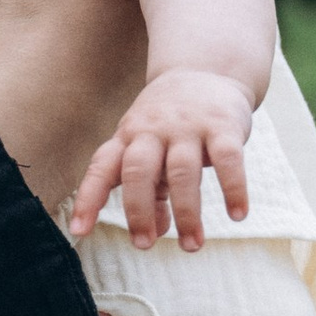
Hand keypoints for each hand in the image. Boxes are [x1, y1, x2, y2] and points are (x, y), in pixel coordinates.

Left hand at [71, 69, 253, 250]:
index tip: (78, 231)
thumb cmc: (170, 122)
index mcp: (128, 137)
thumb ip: (150, 190)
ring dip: (186, 213)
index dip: (88, 199)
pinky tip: (238, 215)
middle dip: (138, 211)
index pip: (102, 168)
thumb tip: (156, 230)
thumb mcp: (150, 148)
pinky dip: (233, 190)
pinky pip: (228, 161)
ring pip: (181, 172)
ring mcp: (188, 127)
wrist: (207, 69)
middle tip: (144, 245)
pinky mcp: (223, 126)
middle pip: (138, 171)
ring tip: (192, 246)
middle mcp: (153, 130)